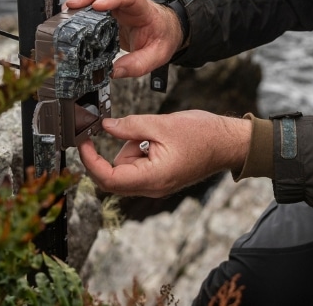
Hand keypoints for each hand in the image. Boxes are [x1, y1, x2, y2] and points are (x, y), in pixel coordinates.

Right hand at [64, 0, 182, 78]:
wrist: (163, 30)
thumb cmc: (161, 38)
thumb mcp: (156, 55)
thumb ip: (137, 64)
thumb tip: (113, 72)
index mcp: (142, 8)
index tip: (98, 5)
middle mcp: (126, 1)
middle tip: (72, 5)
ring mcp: (113, 3)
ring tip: (65, 13)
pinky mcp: (104, 9)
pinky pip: (89, 2)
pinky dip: (77, 7)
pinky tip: (66, 18)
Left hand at [77, 111, 251, 197]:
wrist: (229, 143)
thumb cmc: (203, 135)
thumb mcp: (163, 124)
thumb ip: (131, 126)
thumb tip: (106, 126)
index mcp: (152, 177)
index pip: (108, 178)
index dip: (90, 161)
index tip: (83, 142)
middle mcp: (153, 187)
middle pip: (114, 178)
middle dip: (111, 154)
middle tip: (118, 128)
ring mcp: (157, 185)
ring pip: (126, 170)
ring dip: (129, 150)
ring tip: (153, 133)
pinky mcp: (162, 178)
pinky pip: (139, 168)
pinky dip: (139, 152)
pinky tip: (157, 139)